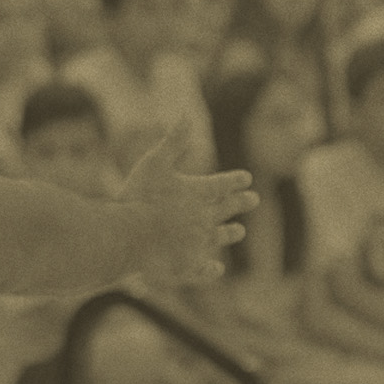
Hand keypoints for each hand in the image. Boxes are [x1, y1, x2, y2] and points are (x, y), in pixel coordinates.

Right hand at [123, 132, 256, 287]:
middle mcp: (204, 218)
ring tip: (238, 230)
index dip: (235, 180)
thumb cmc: (139, 197)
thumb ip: (173, 141)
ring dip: (230, 233)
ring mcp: (198, 243)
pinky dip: (211, 269)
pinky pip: (205, 269)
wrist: (129, 236)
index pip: (223, 184)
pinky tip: (216, 269)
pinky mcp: (188, 266)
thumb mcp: (155, 162)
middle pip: (227, 209)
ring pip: (220, 237)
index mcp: (198, 193)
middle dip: (241, 202)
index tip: (246, 178)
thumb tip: (185, 114)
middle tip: (254, 199)